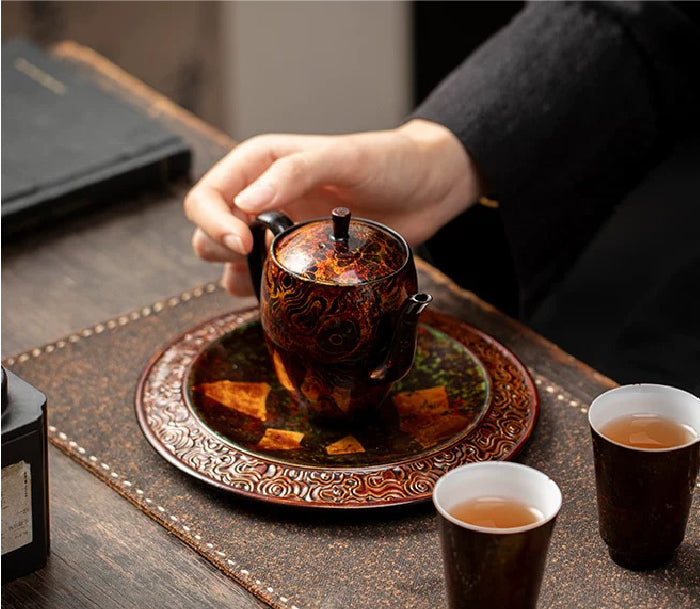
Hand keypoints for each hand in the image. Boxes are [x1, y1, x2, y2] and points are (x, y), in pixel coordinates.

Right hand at [184, 120, 480, 295]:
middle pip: (209, 234)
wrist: (426, 189)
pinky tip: (292, 288)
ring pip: (231, 265)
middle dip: (224, 250)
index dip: (213, 223)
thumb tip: (246, 203)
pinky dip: (267, 292)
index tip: (242, 242)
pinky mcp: (299, 261)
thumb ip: (292, 173)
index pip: (206, 198)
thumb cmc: (387, 162)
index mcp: (259, 166)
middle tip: (263, 257)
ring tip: (281, 272)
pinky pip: (264, 284)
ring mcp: (279, 233)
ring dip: (243, 275)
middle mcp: (262, 200)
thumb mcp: (341, 157)